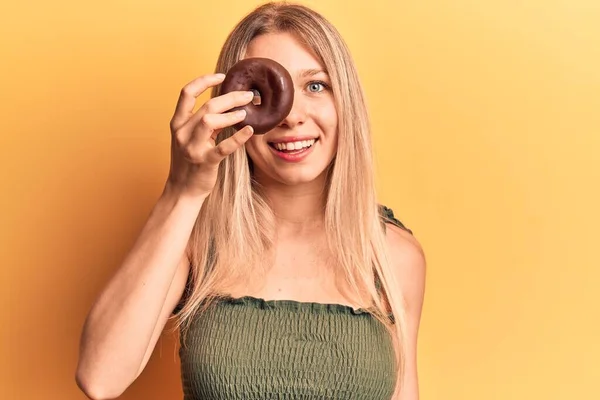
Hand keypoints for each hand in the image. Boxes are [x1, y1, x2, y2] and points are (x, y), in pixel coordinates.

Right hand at [166, 73, 253, 197]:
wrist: (182, 190)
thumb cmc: (189, 162)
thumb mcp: (189, 138)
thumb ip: (203, 122)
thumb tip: (227, 105)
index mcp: (177, 124)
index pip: (186, 93)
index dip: (204, 81)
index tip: (222, 76)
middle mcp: (182, 133)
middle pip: (207, 106)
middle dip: (231, 97)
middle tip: (249, 95)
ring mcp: (192, 148)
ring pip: (210, 121)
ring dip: (231, 115)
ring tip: (246, 114)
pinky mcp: (205, 162)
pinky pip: (223, 148)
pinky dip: (238, 138)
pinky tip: (250, 131)